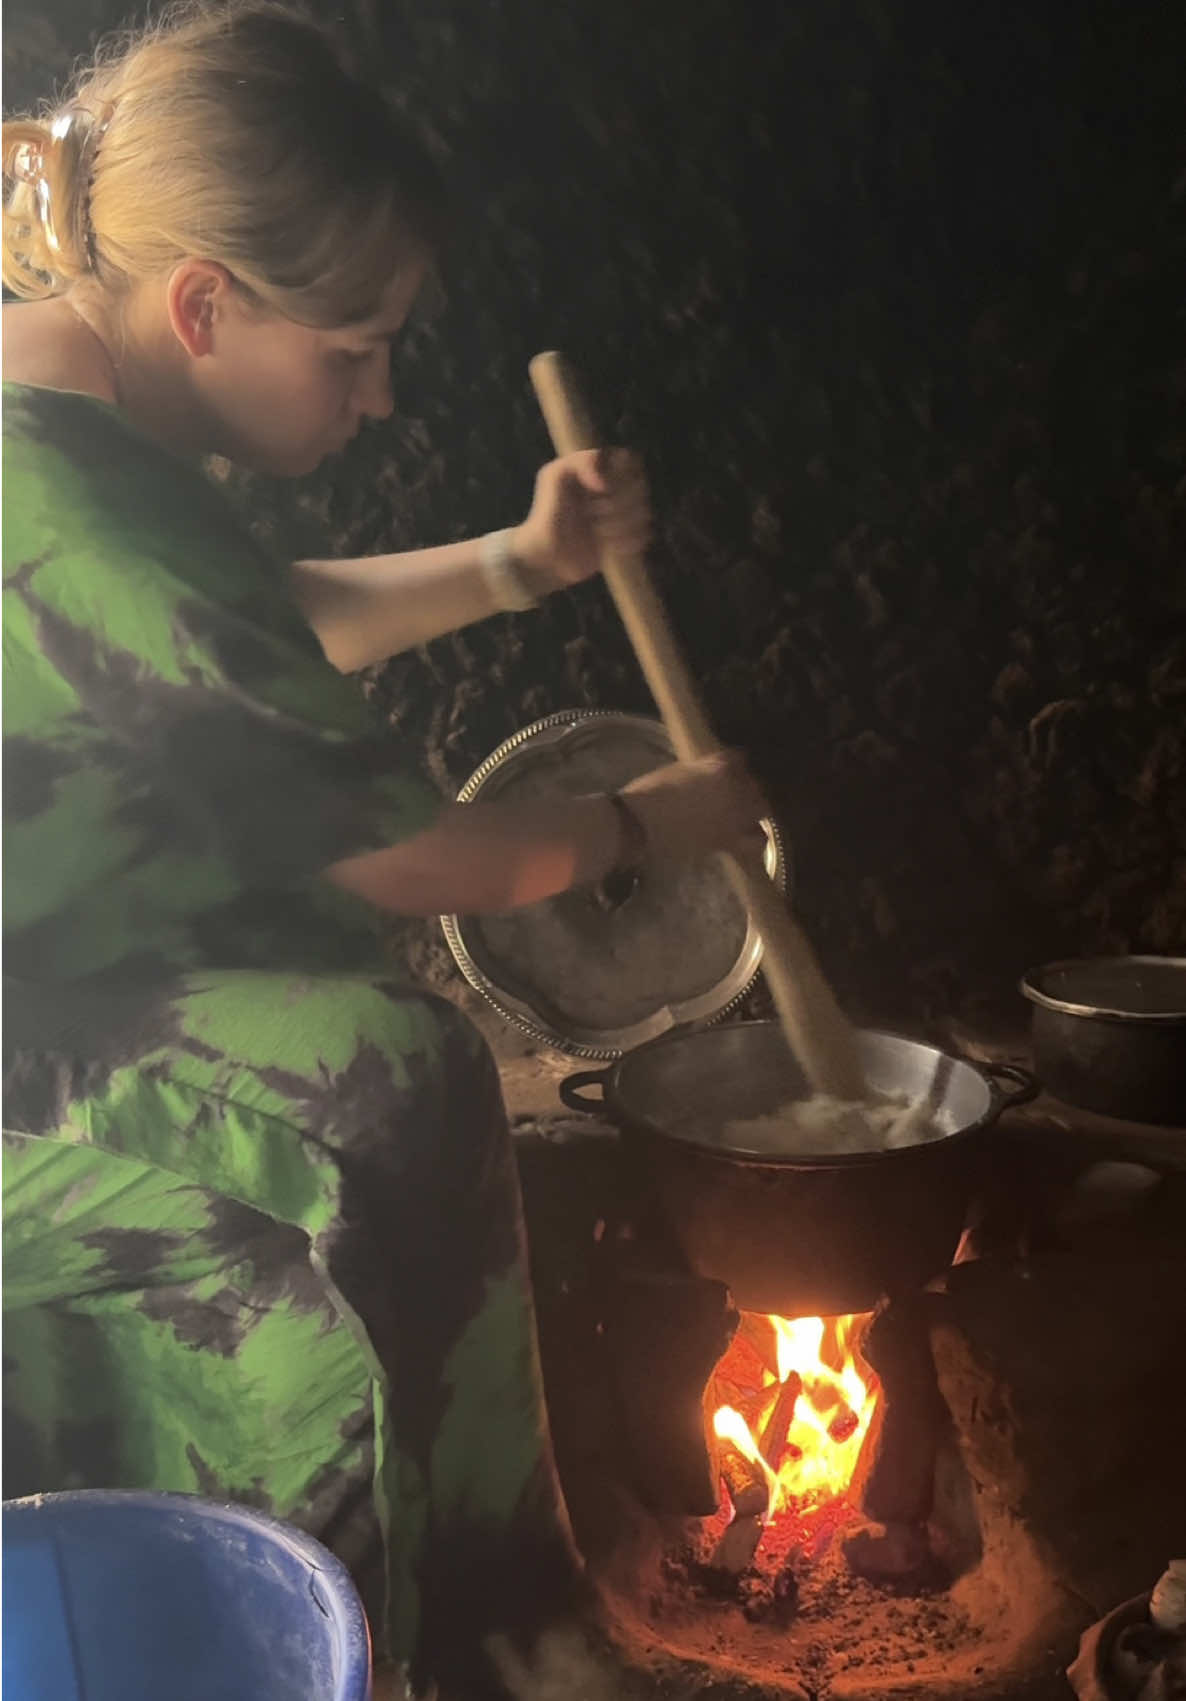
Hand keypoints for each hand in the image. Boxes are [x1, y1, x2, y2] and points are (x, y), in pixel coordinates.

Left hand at [511, 448, 650, 594]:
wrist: (547, 556)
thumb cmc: (548, 513)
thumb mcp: (555, 476)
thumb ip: (583, 462)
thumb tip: (606, 482)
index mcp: (602, 470)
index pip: (630, 462)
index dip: (620, 475)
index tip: (600, 487)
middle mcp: (616, 490)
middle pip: (639, 489)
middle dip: (617, 504)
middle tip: (592, 513)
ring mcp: (623, 515)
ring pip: (643, 513)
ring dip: (619, 524)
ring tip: (596, 531)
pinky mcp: (627, 539)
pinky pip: (643, 535)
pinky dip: (625, 542)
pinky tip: (606, 545)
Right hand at [620, 750, 770, 863]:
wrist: (640, 825)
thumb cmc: (651, 792)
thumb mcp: (678, 769)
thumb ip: (702, 769)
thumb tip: (710, 773)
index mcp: (721, 767)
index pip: (740, 758)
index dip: (732, 764)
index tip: (725, 767)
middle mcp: (735, 790)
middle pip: (753, 783)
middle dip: (745, 786)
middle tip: (732, 790)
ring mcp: (735, 816)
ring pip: (761, 808)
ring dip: (753, 808)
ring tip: (742, 812)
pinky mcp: (729, 840)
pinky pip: (755, 840)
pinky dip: (755, 838)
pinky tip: (748, 836)